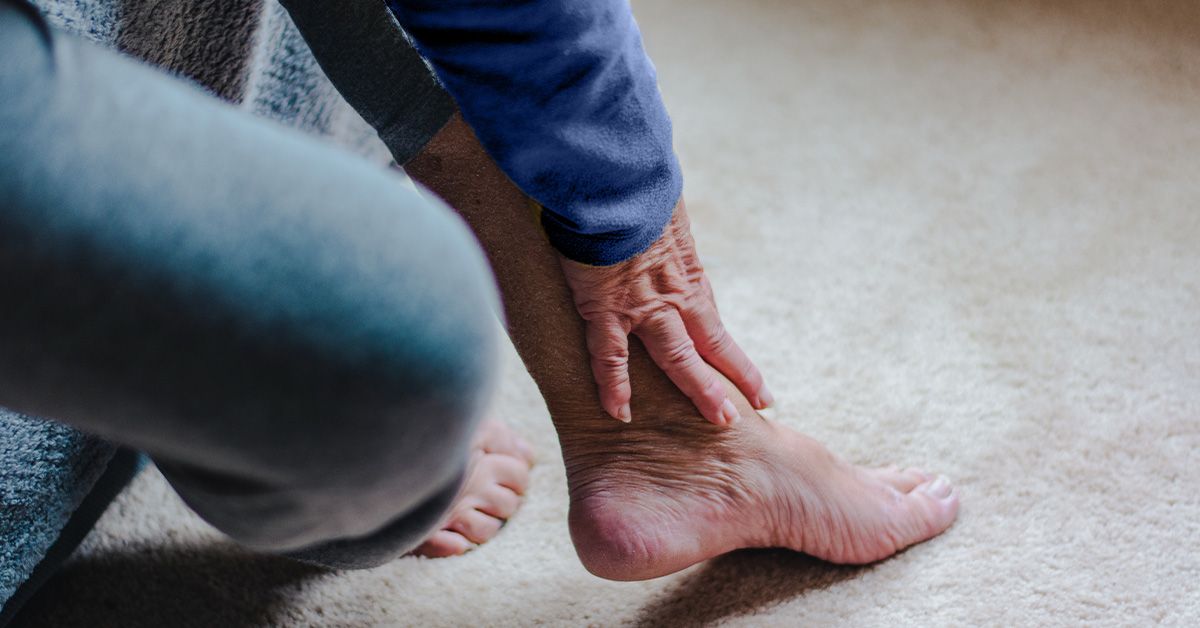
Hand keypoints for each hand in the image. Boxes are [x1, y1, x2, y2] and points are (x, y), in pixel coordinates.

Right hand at [559, 198, 772, 425]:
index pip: (715, 325)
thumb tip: (657, 220)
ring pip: (678, 357)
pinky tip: (619, 413)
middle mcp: (675, 295)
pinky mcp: (606, 307)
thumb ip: (660, 228)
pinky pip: (610, 356)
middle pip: (710, 347)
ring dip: (700, 388)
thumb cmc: (634, 185)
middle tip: (745, 414)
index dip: (733, 358)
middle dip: (730, 381)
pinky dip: (613, 386)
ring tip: (720, 420)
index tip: (756, 385)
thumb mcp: (662, 210)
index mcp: (687, 274)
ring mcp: (643, 305)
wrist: (614, 179)